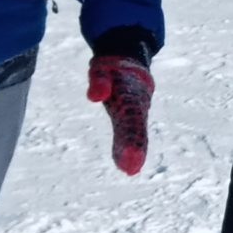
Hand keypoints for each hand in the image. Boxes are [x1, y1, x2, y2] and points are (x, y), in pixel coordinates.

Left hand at [86, 55, 154, 175]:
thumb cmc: (114, 67)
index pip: (131, 119)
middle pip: (136, 130)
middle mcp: (137, 108)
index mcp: (130, 96)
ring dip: (133, 153)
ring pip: (135, 135)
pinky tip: (127, 167)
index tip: (131, 156)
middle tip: (132, 168)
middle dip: (134, 148)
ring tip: (130, 170)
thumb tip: (95, 97)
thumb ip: (99, 82)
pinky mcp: (129, 119)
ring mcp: (134, 114)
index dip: (131, 137)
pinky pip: (129, 136)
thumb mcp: (103, 70)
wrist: (131, 63)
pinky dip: (128, 150)